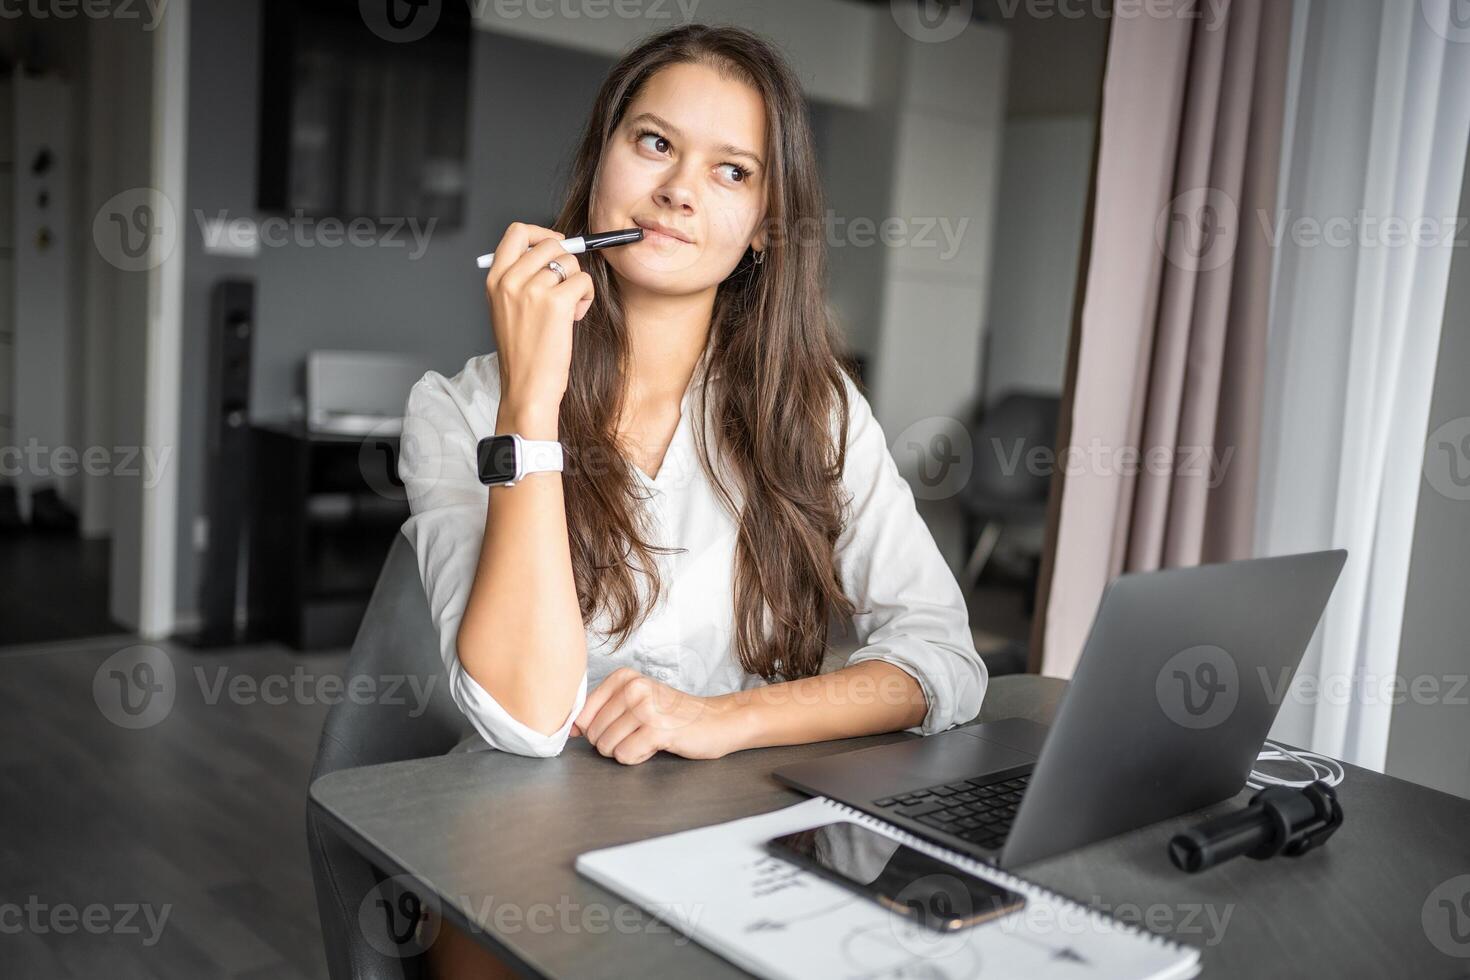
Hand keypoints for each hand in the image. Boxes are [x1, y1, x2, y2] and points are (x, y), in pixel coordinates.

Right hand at [484, 221, 595, 414]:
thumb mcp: (507, 310)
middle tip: (564, 290)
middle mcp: (510, 280)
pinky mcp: (557, 302)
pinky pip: (583, 280)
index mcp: (495, 280)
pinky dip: (586, 297)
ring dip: (577, 284)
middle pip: (551, 244)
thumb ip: (521, 279)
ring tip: (568, 311)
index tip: (555, 245)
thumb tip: (554, 252)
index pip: (517, 233)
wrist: (527, 389)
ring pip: (571, 263)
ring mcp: (533, 289)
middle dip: (566, 263)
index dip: (542, 233)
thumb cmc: (523, 355)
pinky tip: (574, 318)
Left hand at [570, 667, 744, 764]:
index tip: (620, 728)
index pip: (582, 715)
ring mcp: (645, 707)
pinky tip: (656, 745)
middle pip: (593, 734)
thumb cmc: (674, 715)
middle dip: (612, 743)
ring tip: (649, 738)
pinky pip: (625, 756)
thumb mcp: (635, 702)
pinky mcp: (656, 729)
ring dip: (626, 751)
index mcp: (623, 677)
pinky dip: (638, 758)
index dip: (595, 731)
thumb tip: (571, 729)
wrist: (717, 721)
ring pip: (607, 747)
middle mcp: (632, 688)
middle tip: (640, 734)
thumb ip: (602, 711)